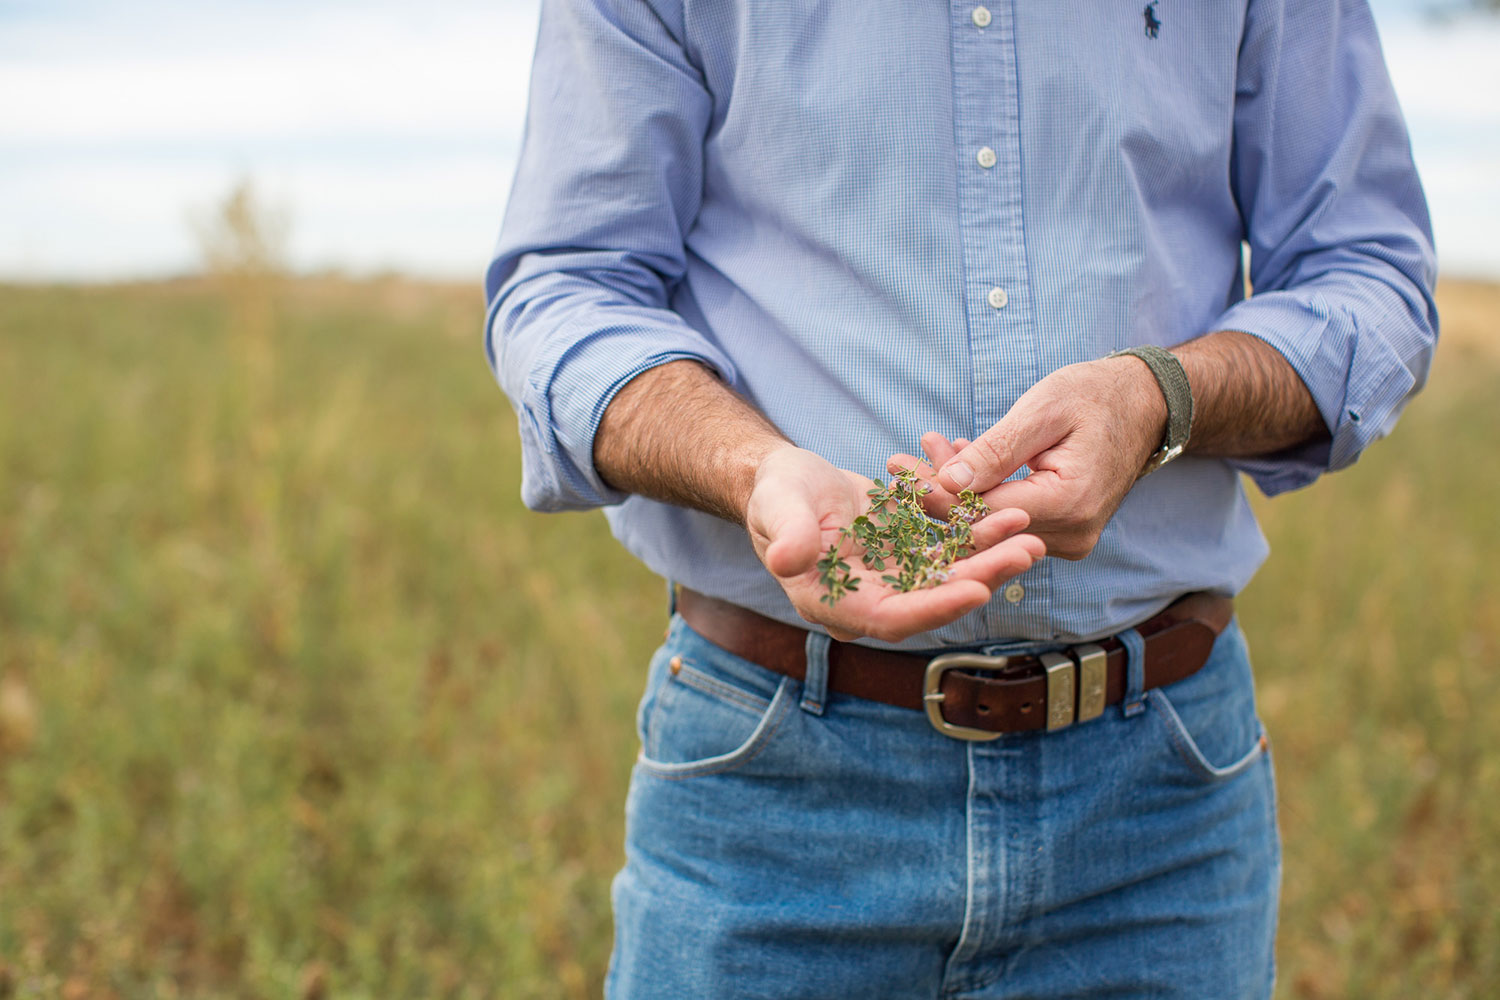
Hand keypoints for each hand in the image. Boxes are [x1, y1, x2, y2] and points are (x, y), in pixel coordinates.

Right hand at [745, 446, 1044, 642]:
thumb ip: (788, 535)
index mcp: (833, 603)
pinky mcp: (910, 556)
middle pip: (933, 602)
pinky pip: (951, 551)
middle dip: (981, 580)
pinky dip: (979, 536)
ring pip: (950, 578)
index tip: (977, 590)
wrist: (790, 482)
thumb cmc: (776, 494)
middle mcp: (870, 601)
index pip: (890, 619)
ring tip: (1030, 537)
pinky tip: (1010, 518)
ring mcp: (894, 581)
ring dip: (991, 559)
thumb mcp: (778, 507)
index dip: (934, 608)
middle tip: (1024, 554)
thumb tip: (789, 561)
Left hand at [889, 357, 1165, 559]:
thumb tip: (945, 484)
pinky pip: (1009, 520)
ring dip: (957, 491)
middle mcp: (1071, 535)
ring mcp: (1070, 541)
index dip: (934, 493)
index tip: (897, 467)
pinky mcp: (1063, 535)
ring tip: (930, 450)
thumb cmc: (1095, 396)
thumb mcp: (1042, 410)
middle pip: (983, 525)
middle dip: (937, 492)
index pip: (983, 513)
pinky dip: (981, 494)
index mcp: (1069, 504)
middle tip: (899, 461)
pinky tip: (959, 463)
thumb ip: (995, 451)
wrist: (1145, 405)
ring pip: (992, 525)